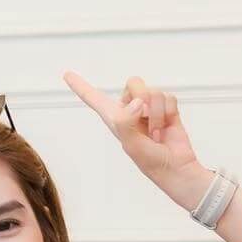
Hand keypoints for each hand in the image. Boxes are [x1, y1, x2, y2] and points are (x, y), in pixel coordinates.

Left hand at [62, 70, 204, 197]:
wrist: (175, 167)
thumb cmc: (150, 161)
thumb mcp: (130, 145)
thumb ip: (127, 121)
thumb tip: (138, 103)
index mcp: (114, 117)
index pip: (93, 98)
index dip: (80, 86)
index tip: (66, 74)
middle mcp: (130, 109)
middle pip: (134, 82)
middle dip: (143, 98)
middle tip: (146, 120)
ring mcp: (149, 108)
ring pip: (154, 91)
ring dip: (158, 113)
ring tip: (157, 132)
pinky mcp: (166, 109)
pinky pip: (169, 97)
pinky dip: (169, 113)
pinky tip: (167, 126)